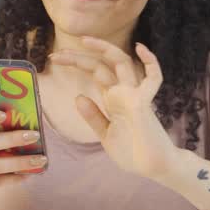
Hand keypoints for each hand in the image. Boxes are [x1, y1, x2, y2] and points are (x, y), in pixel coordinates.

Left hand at [50, 37, 179, 179]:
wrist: (153, 168)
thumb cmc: (133, 152)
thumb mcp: (106, 134)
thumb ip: (94, 116)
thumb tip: (78, 97)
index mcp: (115, 98)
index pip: (96, 72)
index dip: (77, 62)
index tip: (55, 59)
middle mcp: (124, 92)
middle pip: (103, 64)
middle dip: (80, 56)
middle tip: (56, 54)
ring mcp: (134, 96)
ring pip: (121, 63)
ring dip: (103, 49)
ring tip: (83, 41)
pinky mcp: (142, 104)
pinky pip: (152, 79)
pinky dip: (150, 62)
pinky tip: (140, 49)